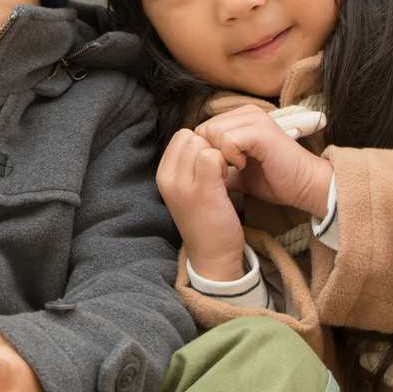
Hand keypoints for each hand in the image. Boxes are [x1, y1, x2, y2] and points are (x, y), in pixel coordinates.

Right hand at [157, 127, 248, 281]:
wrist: (212, 256)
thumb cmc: (205, 220)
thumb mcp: (186, 190)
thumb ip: (188, 165)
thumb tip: (204, 138)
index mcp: (163, 175)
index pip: (181, 136)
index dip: (201, 143)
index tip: (212, 163)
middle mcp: (167, 178)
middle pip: (191, 136)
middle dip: (210, 146)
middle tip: (221, 168)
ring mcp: (182, 185)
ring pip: (201, 143)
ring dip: (219, 154)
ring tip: (224, 174)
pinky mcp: (201, 191)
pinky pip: (212, 156)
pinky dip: (225, 162)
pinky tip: (229, 178)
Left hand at [194, 105, 332, 219]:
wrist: (306, 187)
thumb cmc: (277, 180)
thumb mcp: (240, 173)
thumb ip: (221, 167)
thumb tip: (200, 172)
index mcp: (242, 119)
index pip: (204, 128)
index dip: (205, 152)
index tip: (220, 170)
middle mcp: (248, 113)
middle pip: (204, 128)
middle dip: (209, 153)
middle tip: (225, 170)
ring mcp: (256, 120)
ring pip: (213, 131)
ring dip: (219, 155)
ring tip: (236, 168)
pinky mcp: (261, 131)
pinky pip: (228, 139)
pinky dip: (230, 156)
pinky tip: (243, 166)